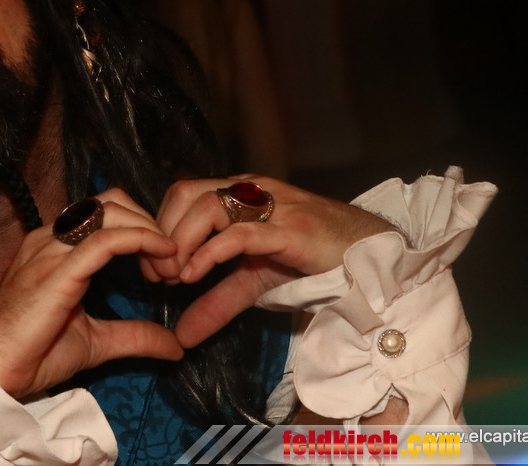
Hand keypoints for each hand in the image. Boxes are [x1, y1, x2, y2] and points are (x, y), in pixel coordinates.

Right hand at [0, 188, 183, 398]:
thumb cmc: (32, 356)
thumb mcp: (96, 341)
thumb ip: (134, 335)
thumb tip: (175, 344)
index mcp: (53, 247)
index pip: (104, 212)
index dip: (141, 227)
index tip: (165, 261)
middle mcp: (50, 239)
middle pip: (111, 202)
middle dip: (149, 222)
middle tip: (173, 261)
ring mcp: (50, 250)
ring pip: (110, 212)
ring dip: (149, 230)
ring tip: (171, 263)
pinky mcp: (57, 270)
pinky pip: (106, 240)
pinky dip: (141, 239)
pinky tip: (162, 254)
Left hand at [154, 175, 395, 347]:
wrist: (375, 259)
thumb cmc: (314, 262)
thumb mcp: (255, 283)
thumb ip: (216, 303)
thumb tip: (180, 336)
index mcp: (240, 195)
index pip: (182, 193)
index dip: (159, 227)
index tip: (152, 267)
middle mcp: (252, 191)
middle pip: (186, 193)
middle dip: (163, 233)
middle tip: (157, 275)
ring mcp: (273, 206)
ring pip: (208, 206)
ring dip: (181, 242)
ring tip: (175, 278)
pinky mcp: (292, 228)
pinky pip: (241, 232)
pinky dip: (210, 253)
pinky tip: (194, 276)